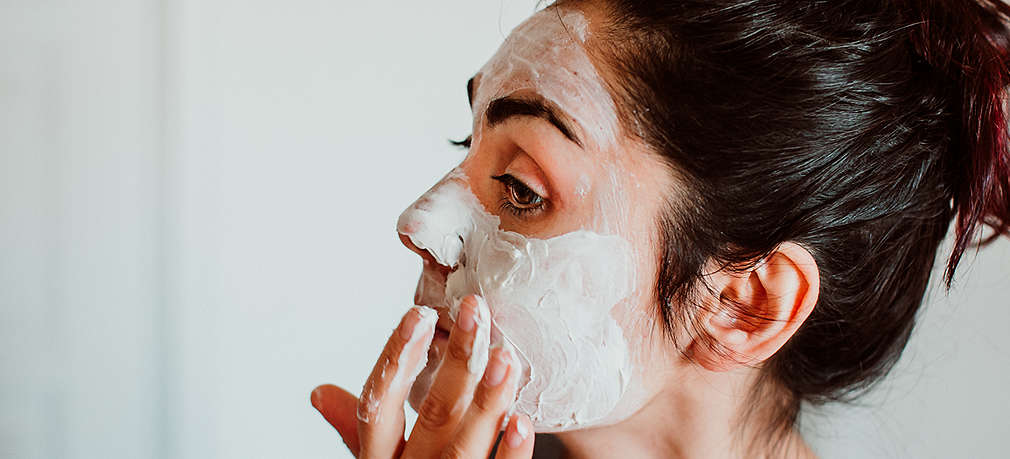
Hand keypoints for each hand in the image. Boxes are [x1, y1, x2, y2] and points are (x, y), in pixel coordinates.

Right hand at [311, 295, 533, 457]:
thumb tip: (320, 392)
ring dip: (488, 403)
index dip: (397, 359)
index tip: (419, 314)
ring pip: (464, 447)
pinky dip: (509, 456)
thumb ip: (355, 429)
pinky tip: (524, 423)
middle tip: (477, 312)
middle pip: (431, 415)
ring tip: (506, 358)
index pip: (379, 404)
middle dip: (456, 362)